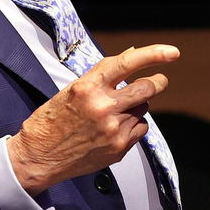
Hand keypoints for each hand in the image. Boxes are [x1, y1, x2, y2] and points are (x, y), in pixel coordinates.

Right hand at [7, 44, 179, 194]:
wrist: (38, 157)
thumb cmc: (51, 120)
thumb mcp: (71, 90)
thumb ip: (102, 74)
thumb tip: (132, 55)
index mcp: (88, 87)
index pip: (127, 63)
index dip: (153, 54)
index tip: (171, 52)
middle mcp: (103, 106)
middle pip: (148, 88)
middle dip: (158, 81)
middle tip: (159, 80)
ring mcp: (113, 128)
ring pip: (143, 108)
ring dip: (137, 106)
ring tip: (115, 112)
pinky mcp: (119, 147)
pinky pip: (141, 128)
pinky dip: (134, 125)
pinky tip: (115, 128)